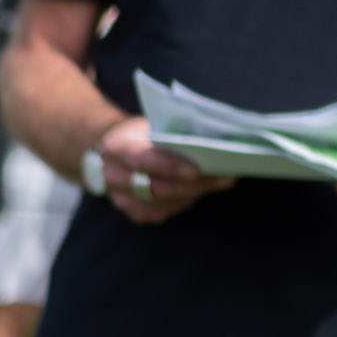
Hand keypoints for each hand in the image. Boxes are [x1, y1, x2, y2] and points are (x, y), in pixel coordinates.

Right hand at [87, 115, 229, 225]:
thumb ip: (171, 135)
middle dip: (192, 184)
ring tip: (220, 182)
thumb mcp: (151, 124)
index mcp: (115, 147)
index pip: (141, 160)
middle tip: (223, 178)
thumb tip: (210, 144)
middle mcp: (112, 176)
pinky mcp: (134, 212)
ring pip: (162, 203)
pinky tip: (200, 190)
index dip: (168, 166)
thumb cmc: (141, 133)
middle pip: (155, 188)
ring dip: (194, 194)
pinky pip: (163, 211)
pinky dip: (185, 201)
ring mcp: (121, 198)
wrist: (114, 150)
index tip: (196, 169)